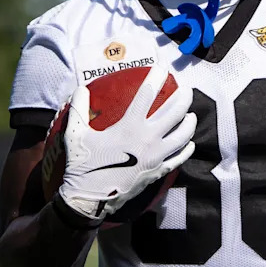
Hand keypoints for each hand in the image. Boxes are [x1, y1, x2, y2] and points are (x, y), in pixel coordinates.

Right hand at [58, 65, 196, 220]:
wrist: (90, 199)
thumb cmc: (82, 165)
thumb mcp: (75, 134)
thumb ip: (78, 109)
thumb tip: (79, 88)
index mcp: (129, 126)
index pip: (148, 94)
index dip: (157, 77)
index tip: (163, 67)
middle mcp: (148, 138)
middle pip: (176, 111)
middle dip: (184, 96)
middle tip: (186, 88)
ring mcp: (157, 156)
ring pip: (184, 134)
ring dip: (190, 121)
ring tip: (191, 113)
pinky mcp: (159, 171)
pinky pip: (180, 157)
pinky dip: (187, 148)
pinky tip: (189, 143)